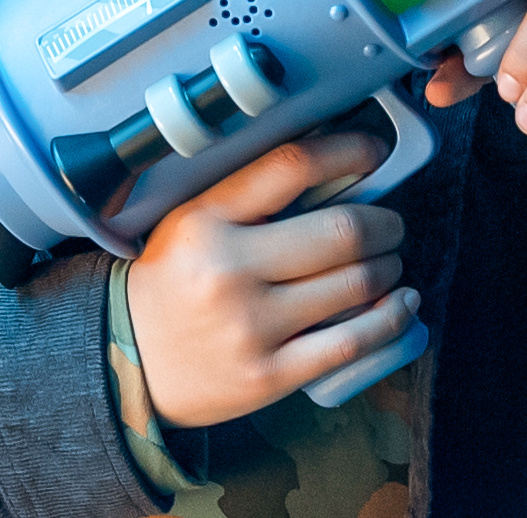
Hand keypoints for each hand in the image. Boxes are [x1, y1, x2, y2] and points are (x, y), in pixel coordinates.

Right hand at [124, 132, 420, 427]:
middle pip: (340, 230)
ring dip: (388, 268)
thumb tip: (336, 169)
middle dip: (384, 223)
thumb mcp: (192, 220)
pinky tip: (402, 305)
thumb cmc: (171, 281)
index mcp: (206, 218)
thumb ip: (251, 196)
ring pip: (354, 285)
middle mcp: (228, 269)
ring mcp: (249, 326)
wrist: (124, 362)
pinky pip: (350, 343)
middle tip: (390, 224)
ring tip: (388, 263)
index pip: (292, 166)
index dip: (347, 151)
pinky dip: (390, 320)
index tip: (373, 152)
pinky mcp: (268, 376)